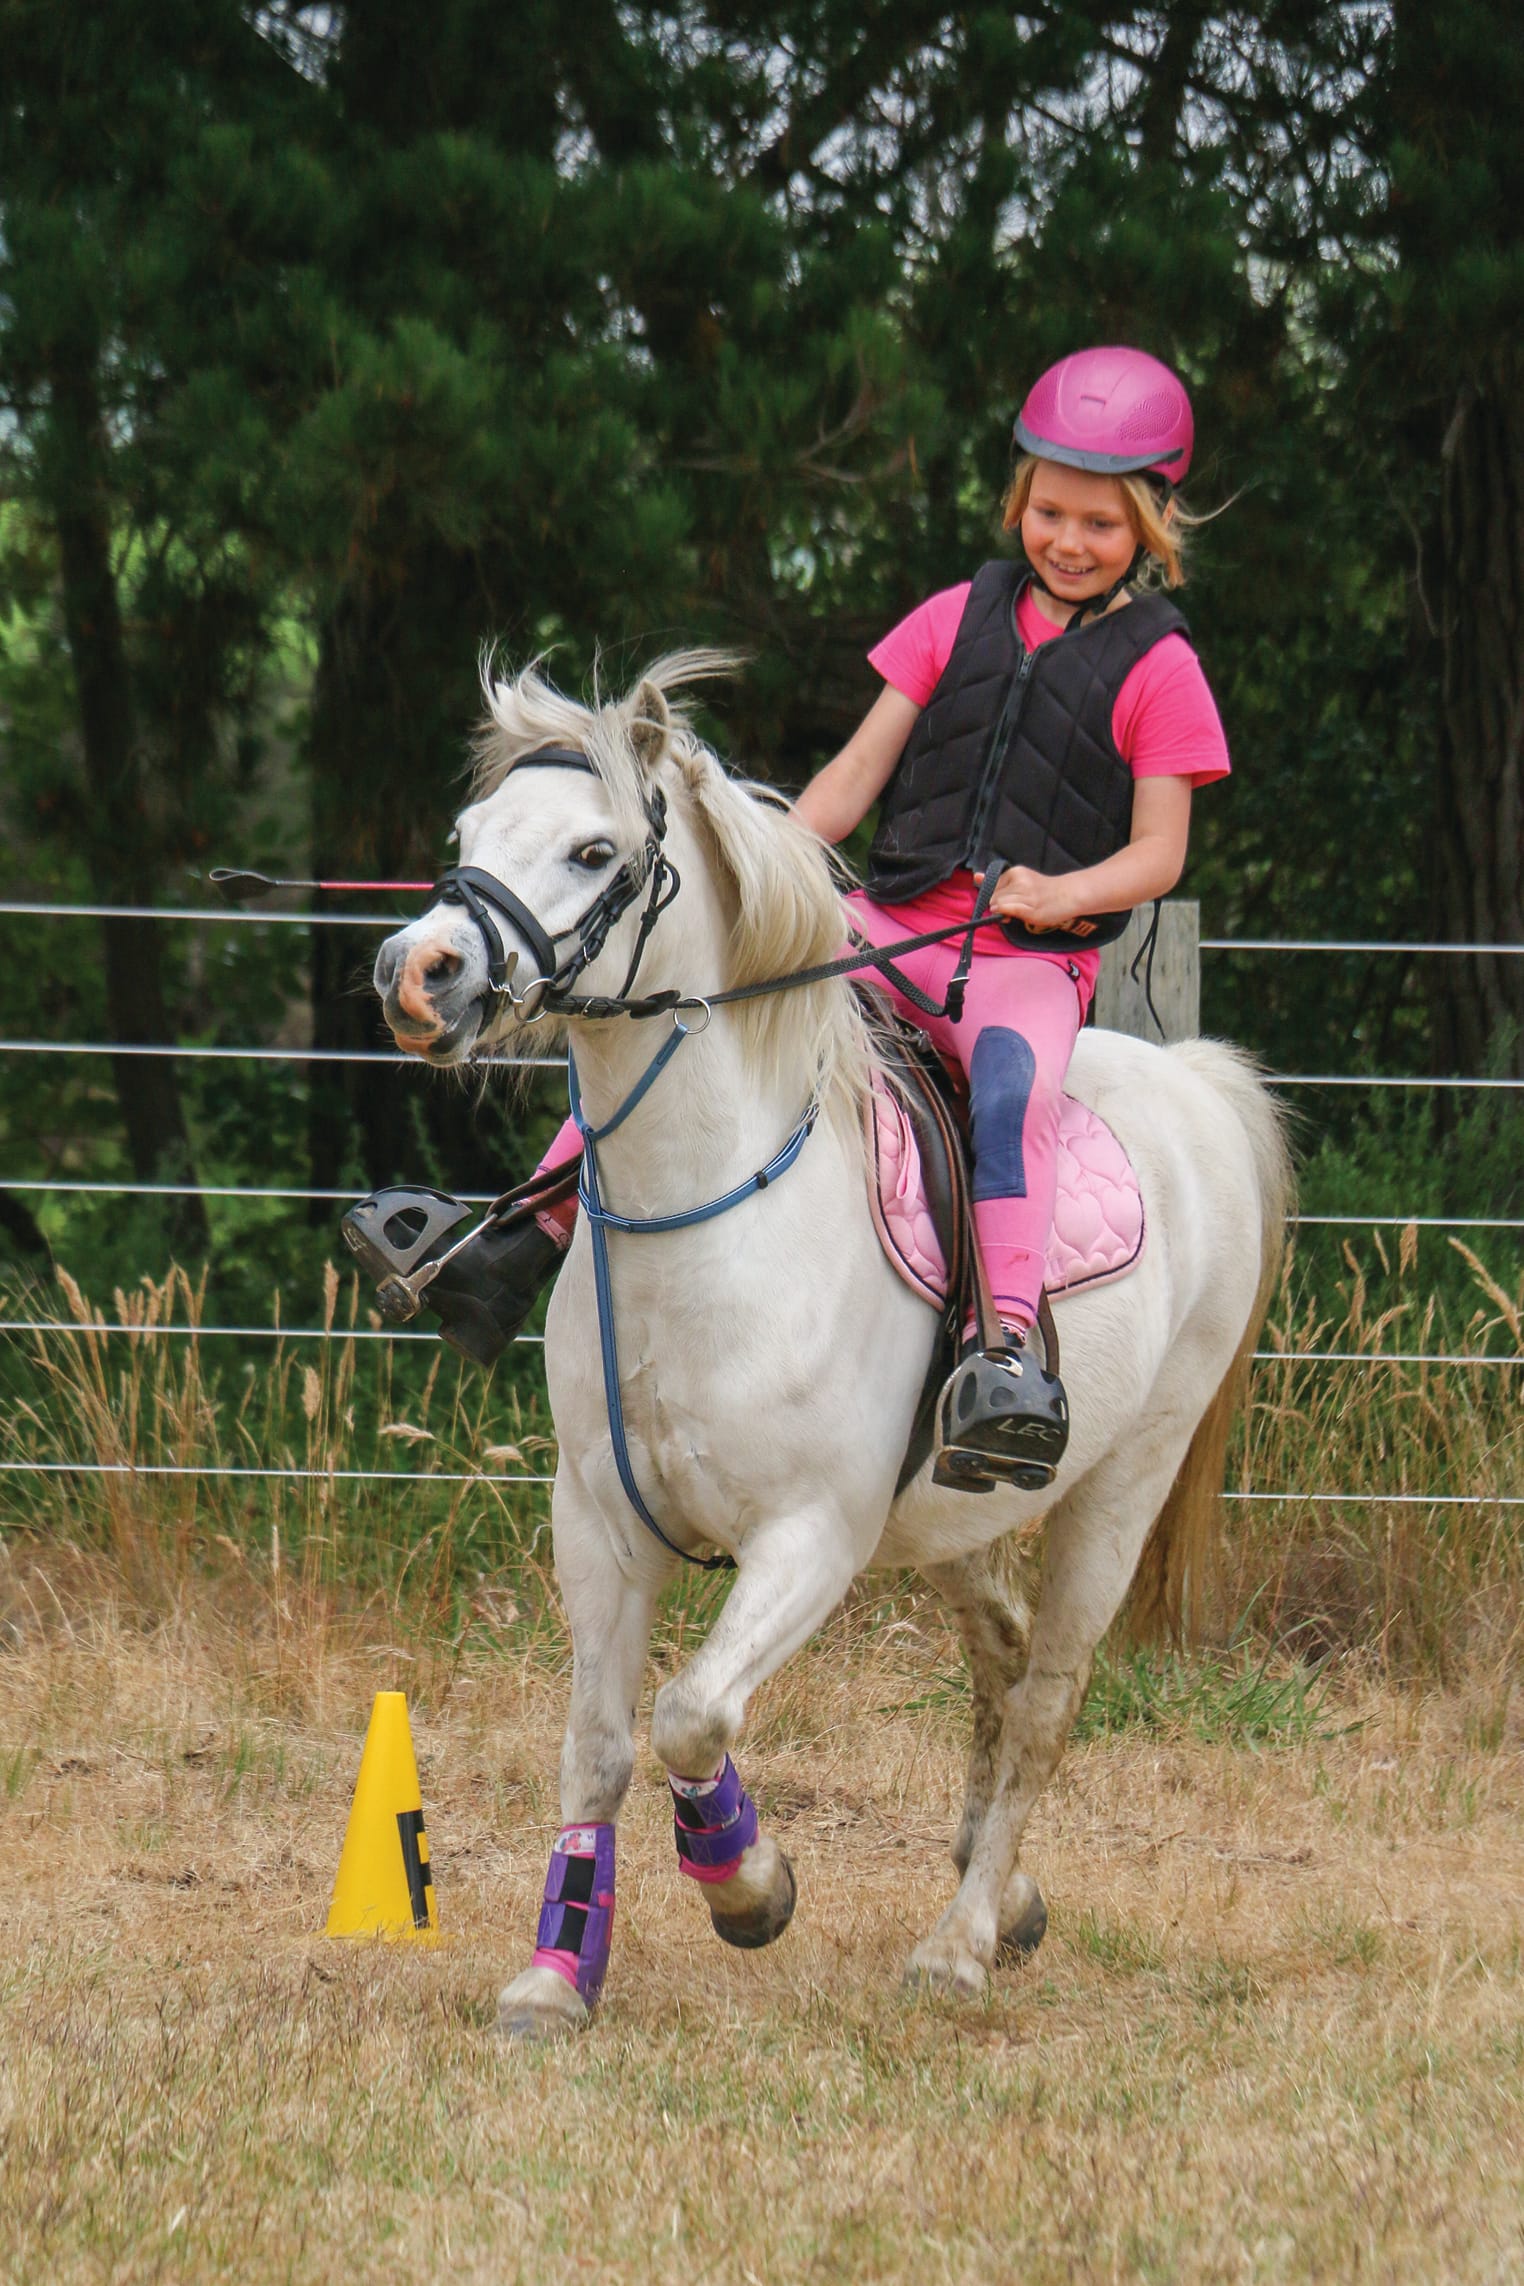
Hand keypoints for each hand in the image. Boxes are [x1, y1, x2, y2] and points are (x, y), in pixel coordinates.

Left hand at [976, 865, 1090, 934]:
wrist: (1068, 894)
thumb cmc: (1043, 890)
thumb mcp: (1020, 879)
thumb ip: (998, 880)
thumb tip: (976, 876)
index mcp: (1015, 872)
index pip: (991, 887)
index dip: (994, 897)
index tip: (1004, 901)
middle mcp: (1019, 881)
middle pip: (993, 897)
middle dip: (997, 906)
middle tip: (1010, 910)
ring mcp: (1025, 895)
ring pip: (998, 905)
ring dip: (1002, 913)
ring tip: (1016, 913)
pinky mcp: (1030, 908)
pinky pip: (1006, 910)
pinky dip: (1005, 914)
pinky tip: (1014, 916)